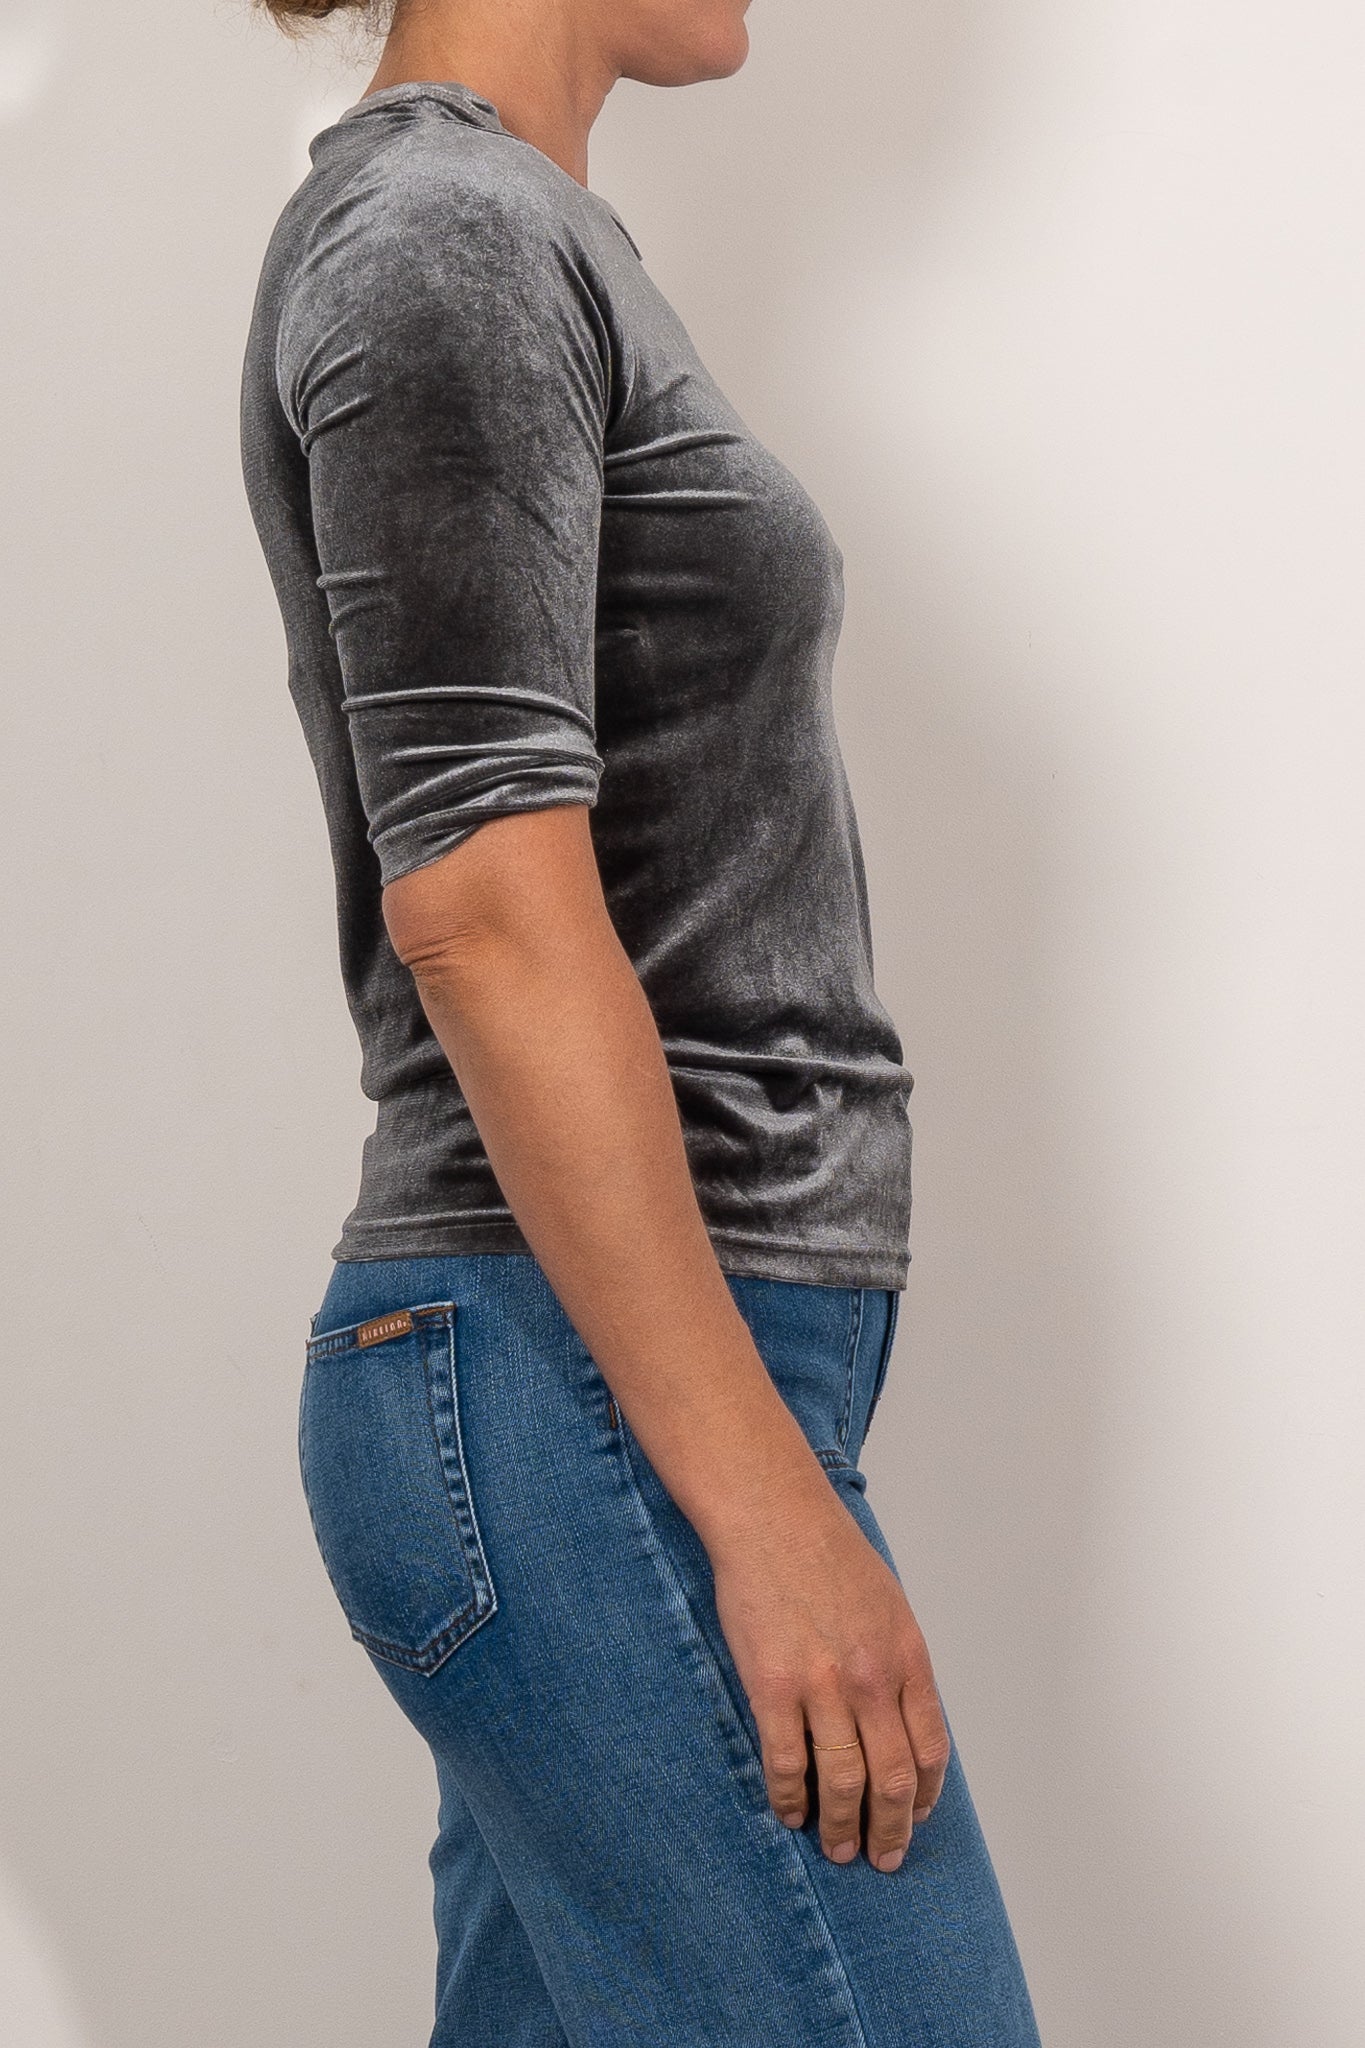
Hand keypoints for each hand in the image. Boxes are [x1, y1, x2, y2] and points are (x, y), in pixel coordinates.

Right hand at [709, 1479, 949, 1871]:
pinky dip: (791, 1798)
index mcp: (908, 1658)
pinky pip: (786, 1763)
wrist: (772, 1515)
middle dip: (891, 1828)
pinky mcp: (772, 1686)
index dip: (926, 1796)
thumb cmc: (828, 1552)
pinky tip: (791, 1814)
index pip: (930, 1750)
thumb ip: (897, 1662)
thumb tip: (900, 1719)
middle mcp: (872, 1679)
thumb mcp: (888, 1604)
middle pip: (893, 1778)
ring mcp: (822, 1686)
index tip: (917, 1818)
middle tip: (883, 1857)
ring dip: (842, 1826)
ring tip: (838, 1848)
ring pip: (842, 1782)